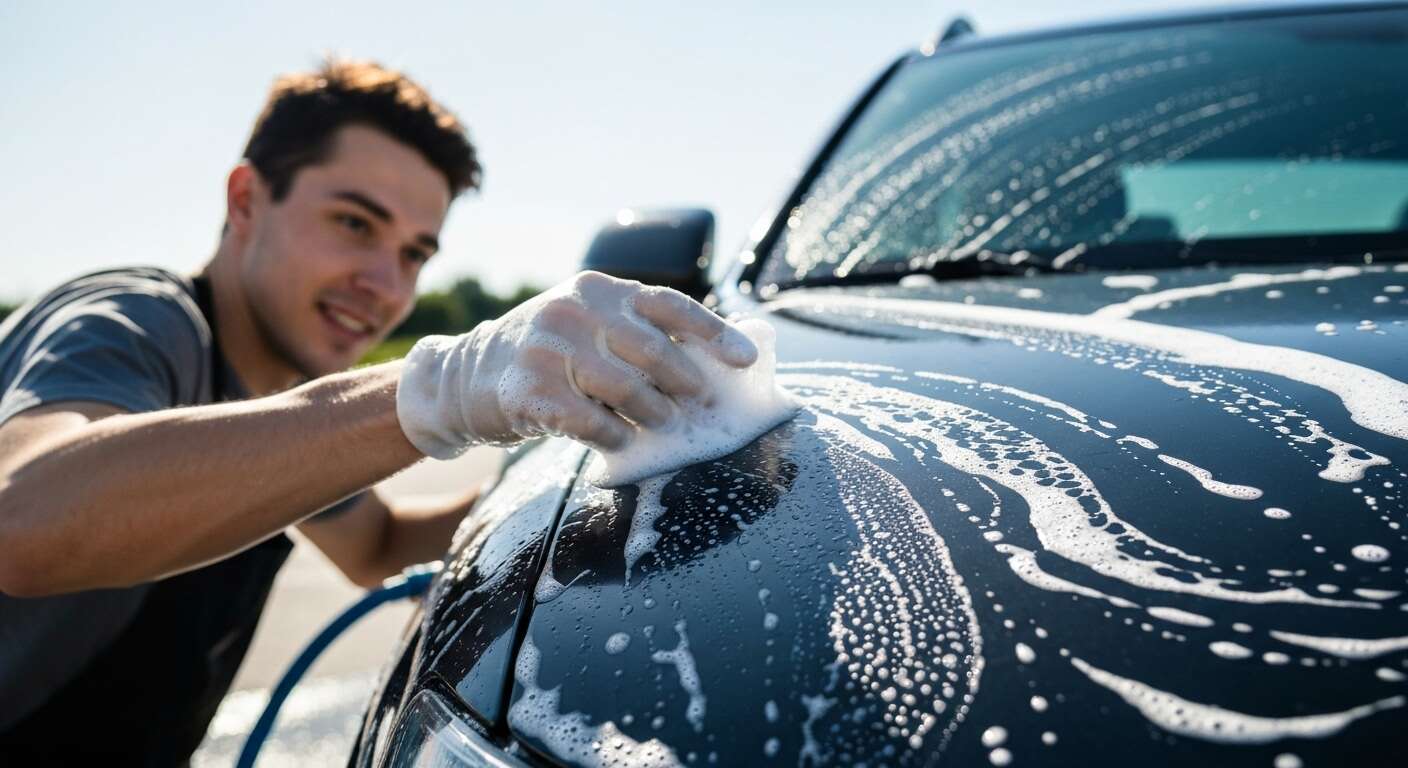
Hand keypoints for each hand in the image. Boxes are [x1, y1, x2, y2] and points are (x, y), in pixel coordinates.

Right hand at [396, 271, 757, 457]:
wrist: (462, 376)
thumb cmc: (546, 355)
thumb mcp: (587, 325)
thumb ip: (636, 332)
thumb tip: (712, 359)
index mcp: (597, 289)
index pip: (667, 304)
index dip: (712, 332)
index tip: (745, 360)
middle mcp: (573, 310)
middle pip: (653, 349)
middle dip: (686, 382)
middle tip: (701, 404)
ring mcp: (548, 349)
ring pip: (625, 387)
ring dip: (653, 413)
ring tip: (663, 425)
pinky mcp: (528, 390)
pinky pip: (589, 421)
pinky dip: (613, 435)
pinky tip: (621, 441)